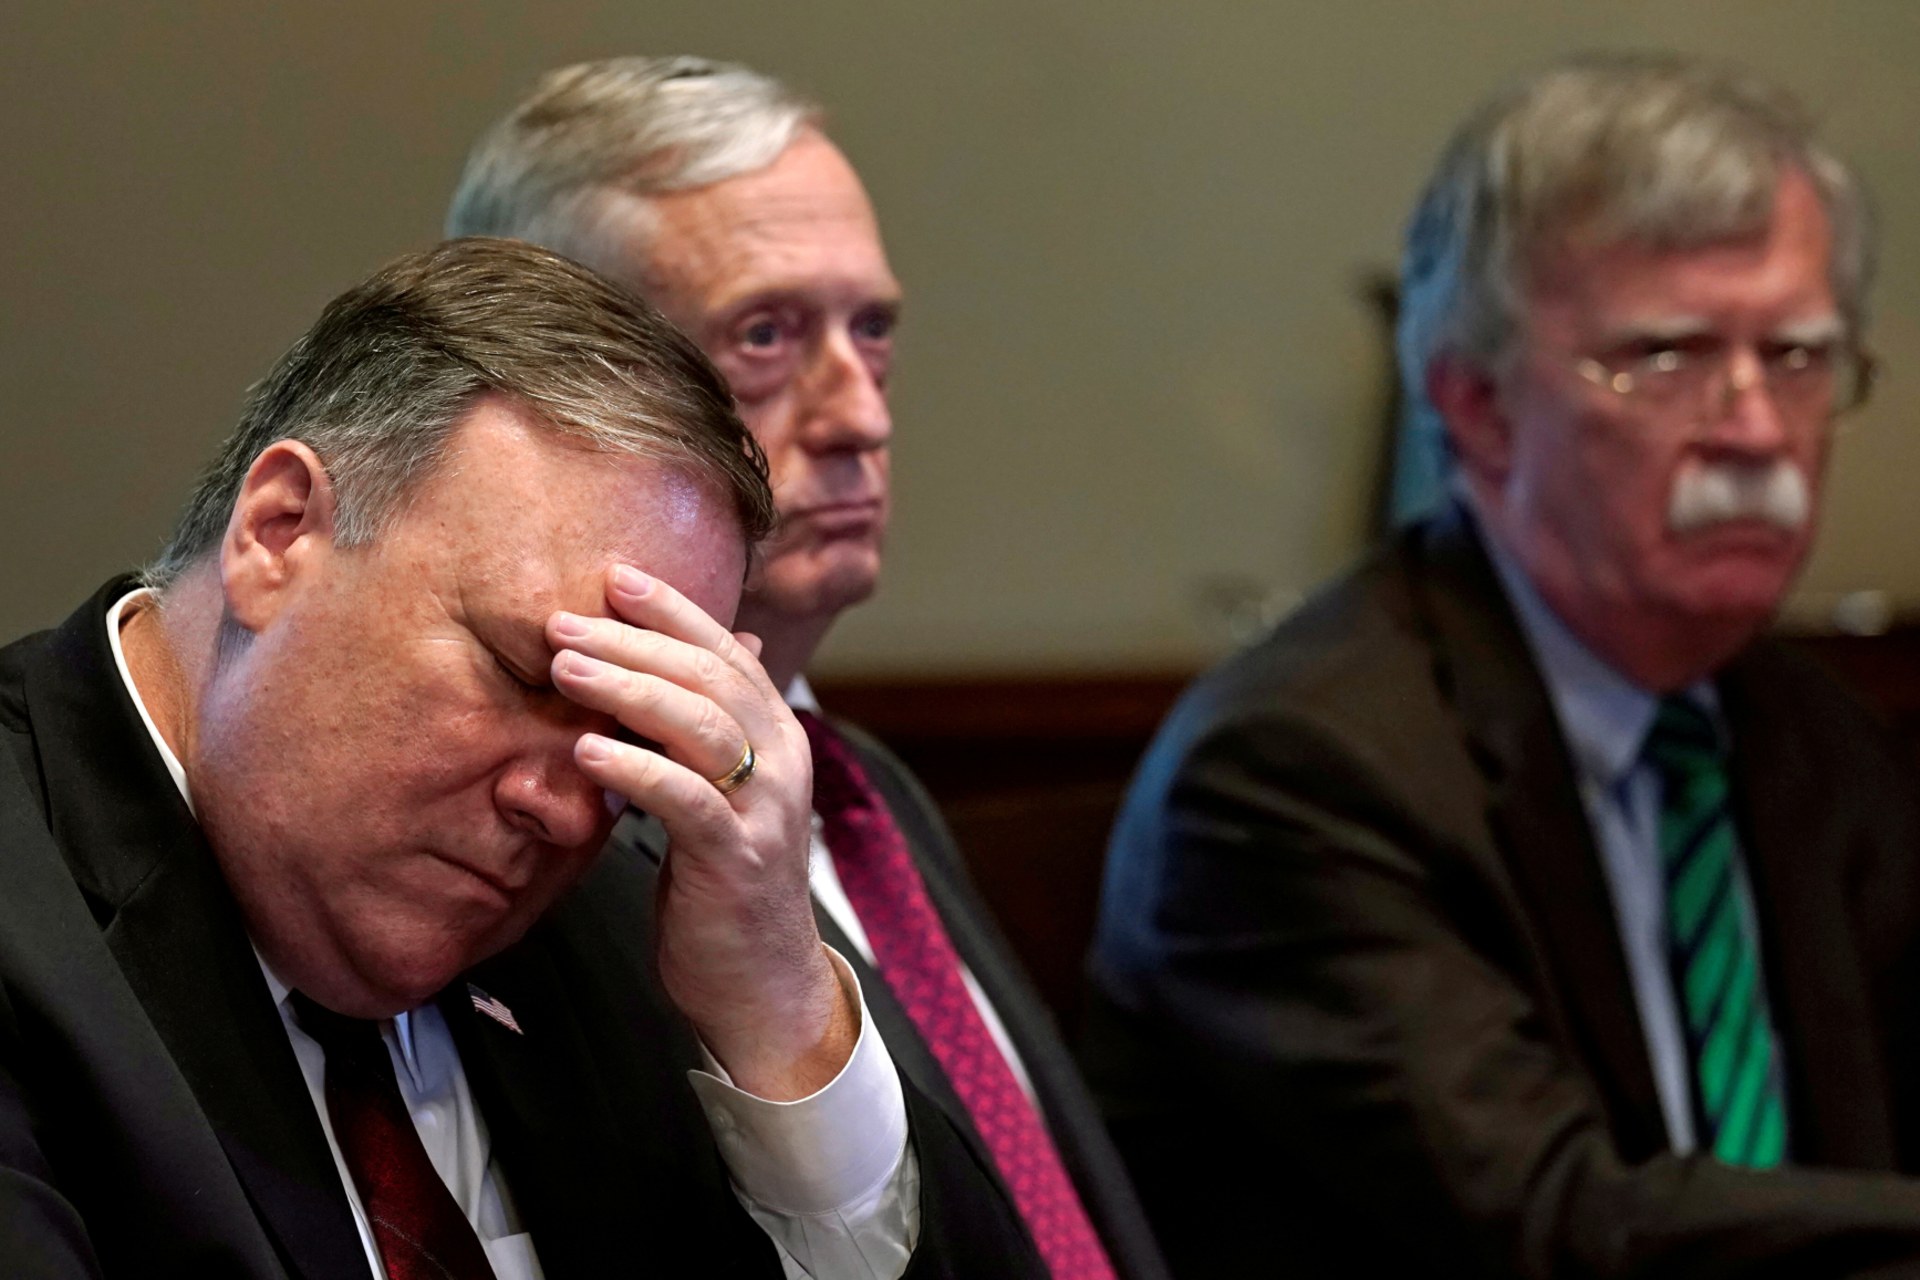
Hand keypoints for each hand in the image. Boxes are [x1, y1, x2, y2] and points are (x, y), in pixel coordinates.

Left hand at [545, 563, 853, 1099]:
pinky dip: (634, 768)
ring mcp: (764, 808)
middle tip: (562, 623)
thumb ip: (695, 735)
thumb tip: (656, 672)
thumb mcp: (714, 795)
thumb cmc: (723, 885)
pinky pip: (684, 798)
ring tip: (564, 668)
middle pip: (708, 675)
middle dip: (633, 640)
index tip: (614, 576)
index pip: (727, 650)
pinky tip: (587, 751)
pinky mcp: (737, 857)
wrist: (762, 983)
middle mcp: (781, 760)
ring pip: (698, 723)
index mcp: (777, 735)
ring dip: (626, 688)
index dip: (672, 608)